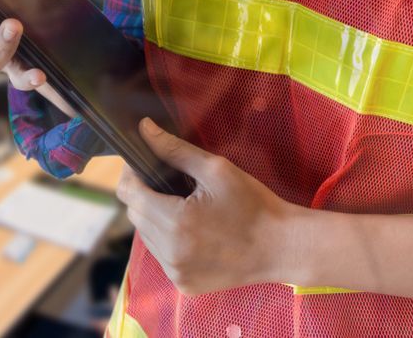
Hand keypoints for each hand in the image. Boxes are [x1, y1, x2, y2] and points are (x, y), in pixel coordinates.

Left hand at [115, 118, 293, 294]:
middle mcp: (170, 252)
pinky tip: (191, 231)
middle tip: (169, 184)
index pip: (128, 193)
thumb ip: (174, 150)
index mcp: (176, 222)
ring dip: (155, 219)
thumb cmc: (254, 205)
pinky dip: (168, 241)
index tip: (145, 165)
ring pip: (146, 236)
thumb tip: (144, 128)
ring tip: (183, 208)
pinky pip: (161, 256)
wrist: (284, 248)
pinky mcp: (184, 285)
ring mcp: (176, 272)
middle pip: (134, 214)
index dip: (132, 174)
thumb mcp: (216, 170)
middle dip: (145, 195)